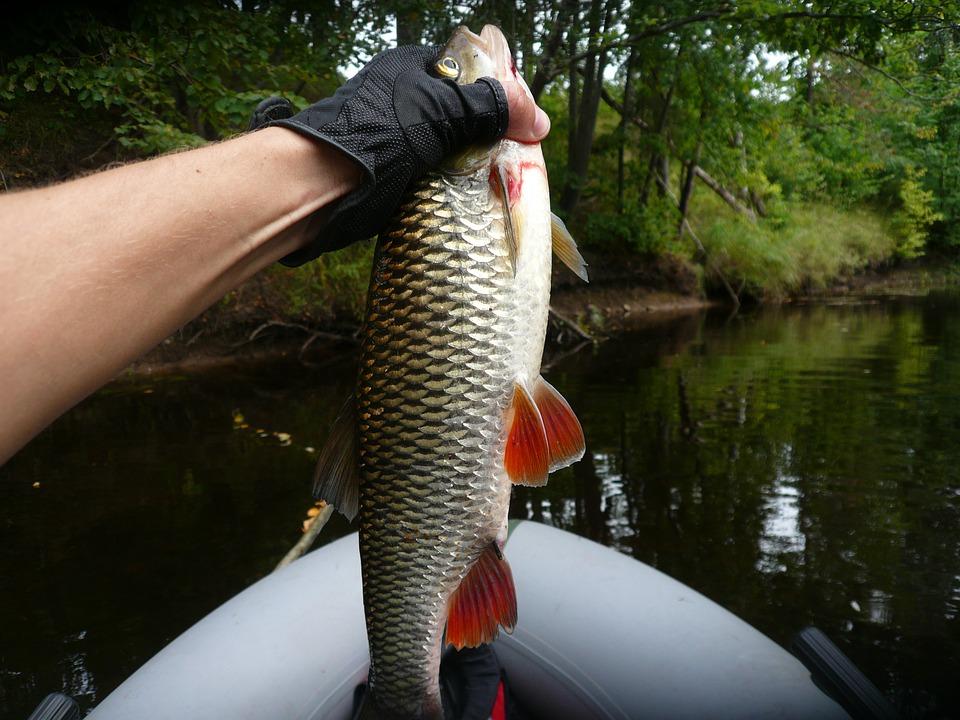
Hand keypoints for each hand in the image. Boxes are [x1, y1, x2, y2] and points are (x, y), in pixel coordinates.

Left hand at [250, 45, 548, 265]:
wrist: (320, 186)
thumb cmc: (376, 136)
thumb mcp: (441, 110)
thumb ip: (490, 108)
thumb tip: (538, 120)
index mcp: (414, 69)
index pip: (472, 72)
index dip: (503, 94)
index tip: (528, 122)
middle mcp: (407, 101)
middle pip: (467, 115)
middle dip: (494, 135)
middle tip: (521, 156)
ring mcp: (401, 140)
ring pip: (455, 149)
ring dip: (479, 168)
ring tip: (505, 182)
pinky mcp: (398, 177)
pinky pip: (439, 179)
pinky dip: (459, 190)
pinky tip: (476, 200)